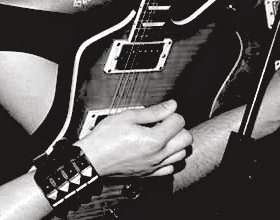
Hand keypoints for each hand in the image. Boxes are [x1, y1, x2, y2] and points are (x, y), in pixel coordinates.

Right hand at [76, 100, 191, 176]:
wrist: (92, 159)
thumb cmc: (105, 138)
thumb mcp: (127, 117)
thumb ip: (153, 112)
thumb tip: (171, 105)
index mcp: (154, 140)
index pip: (179, 122)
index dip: (171, 113)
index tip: (162, 113)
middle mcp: (158, 155)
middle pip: (186, 139)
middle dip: (178, 128)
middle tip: (163, 123)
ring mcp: (155, 166)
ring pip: (182, 155)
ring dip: (176, 143)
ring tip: (161, 136)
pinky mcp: (150, 174)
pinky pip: (171, 168)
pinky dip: (169, 158)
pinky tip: (158, 151)